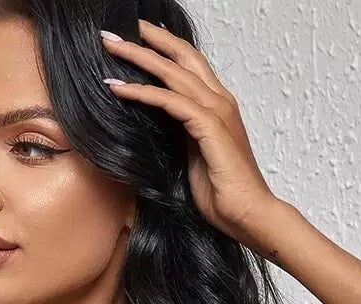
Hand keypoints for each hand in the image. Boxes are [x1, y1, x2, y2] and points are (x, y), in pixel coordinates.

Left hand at [101, 18, 284, 248]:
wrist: (249, 215)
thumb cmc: (224, 195)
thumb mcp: (195, 158)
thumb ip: (183, 136)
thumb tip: (161, 128)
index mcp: (218, 106)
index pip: (189, 65)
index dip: (164, 48)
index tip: (138, 38)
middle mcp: (219, 101)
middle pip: (181, 57)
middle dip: (149, 40)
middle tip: (116, 31)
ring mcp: (216, 111)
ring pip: (172, 73)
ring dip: (139, 57)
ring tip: (111, 45)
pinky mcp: (209, 127)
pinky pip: (169, 101)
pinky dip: (142, 92)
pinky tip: (118, 88)